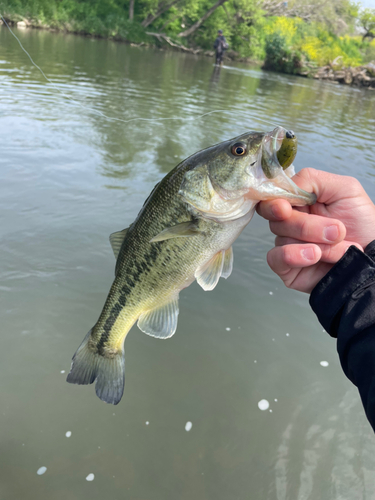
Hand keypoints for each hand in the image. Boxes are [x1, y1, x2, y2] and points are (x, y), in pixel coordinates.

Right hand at [257, 168, 374, 292]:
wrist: (372, 257)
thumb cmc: (361, 223)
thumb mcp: (345, 189)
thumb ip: (312, 179)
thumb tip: (284, 188)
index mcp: (298, 202)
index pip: (272, 197)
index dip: (274, 202)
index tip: (285, 208)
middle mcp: (289, 222)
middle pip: (275, 218)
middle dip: (306, 225)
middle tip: (337, 230)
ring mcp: (286, 244)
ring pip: (281, 237)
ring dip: (316, 242)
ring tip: (341, 246)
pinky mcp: (286, 267)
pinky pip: (275, 259)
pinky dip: (294, 255)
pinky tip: (315, 255)